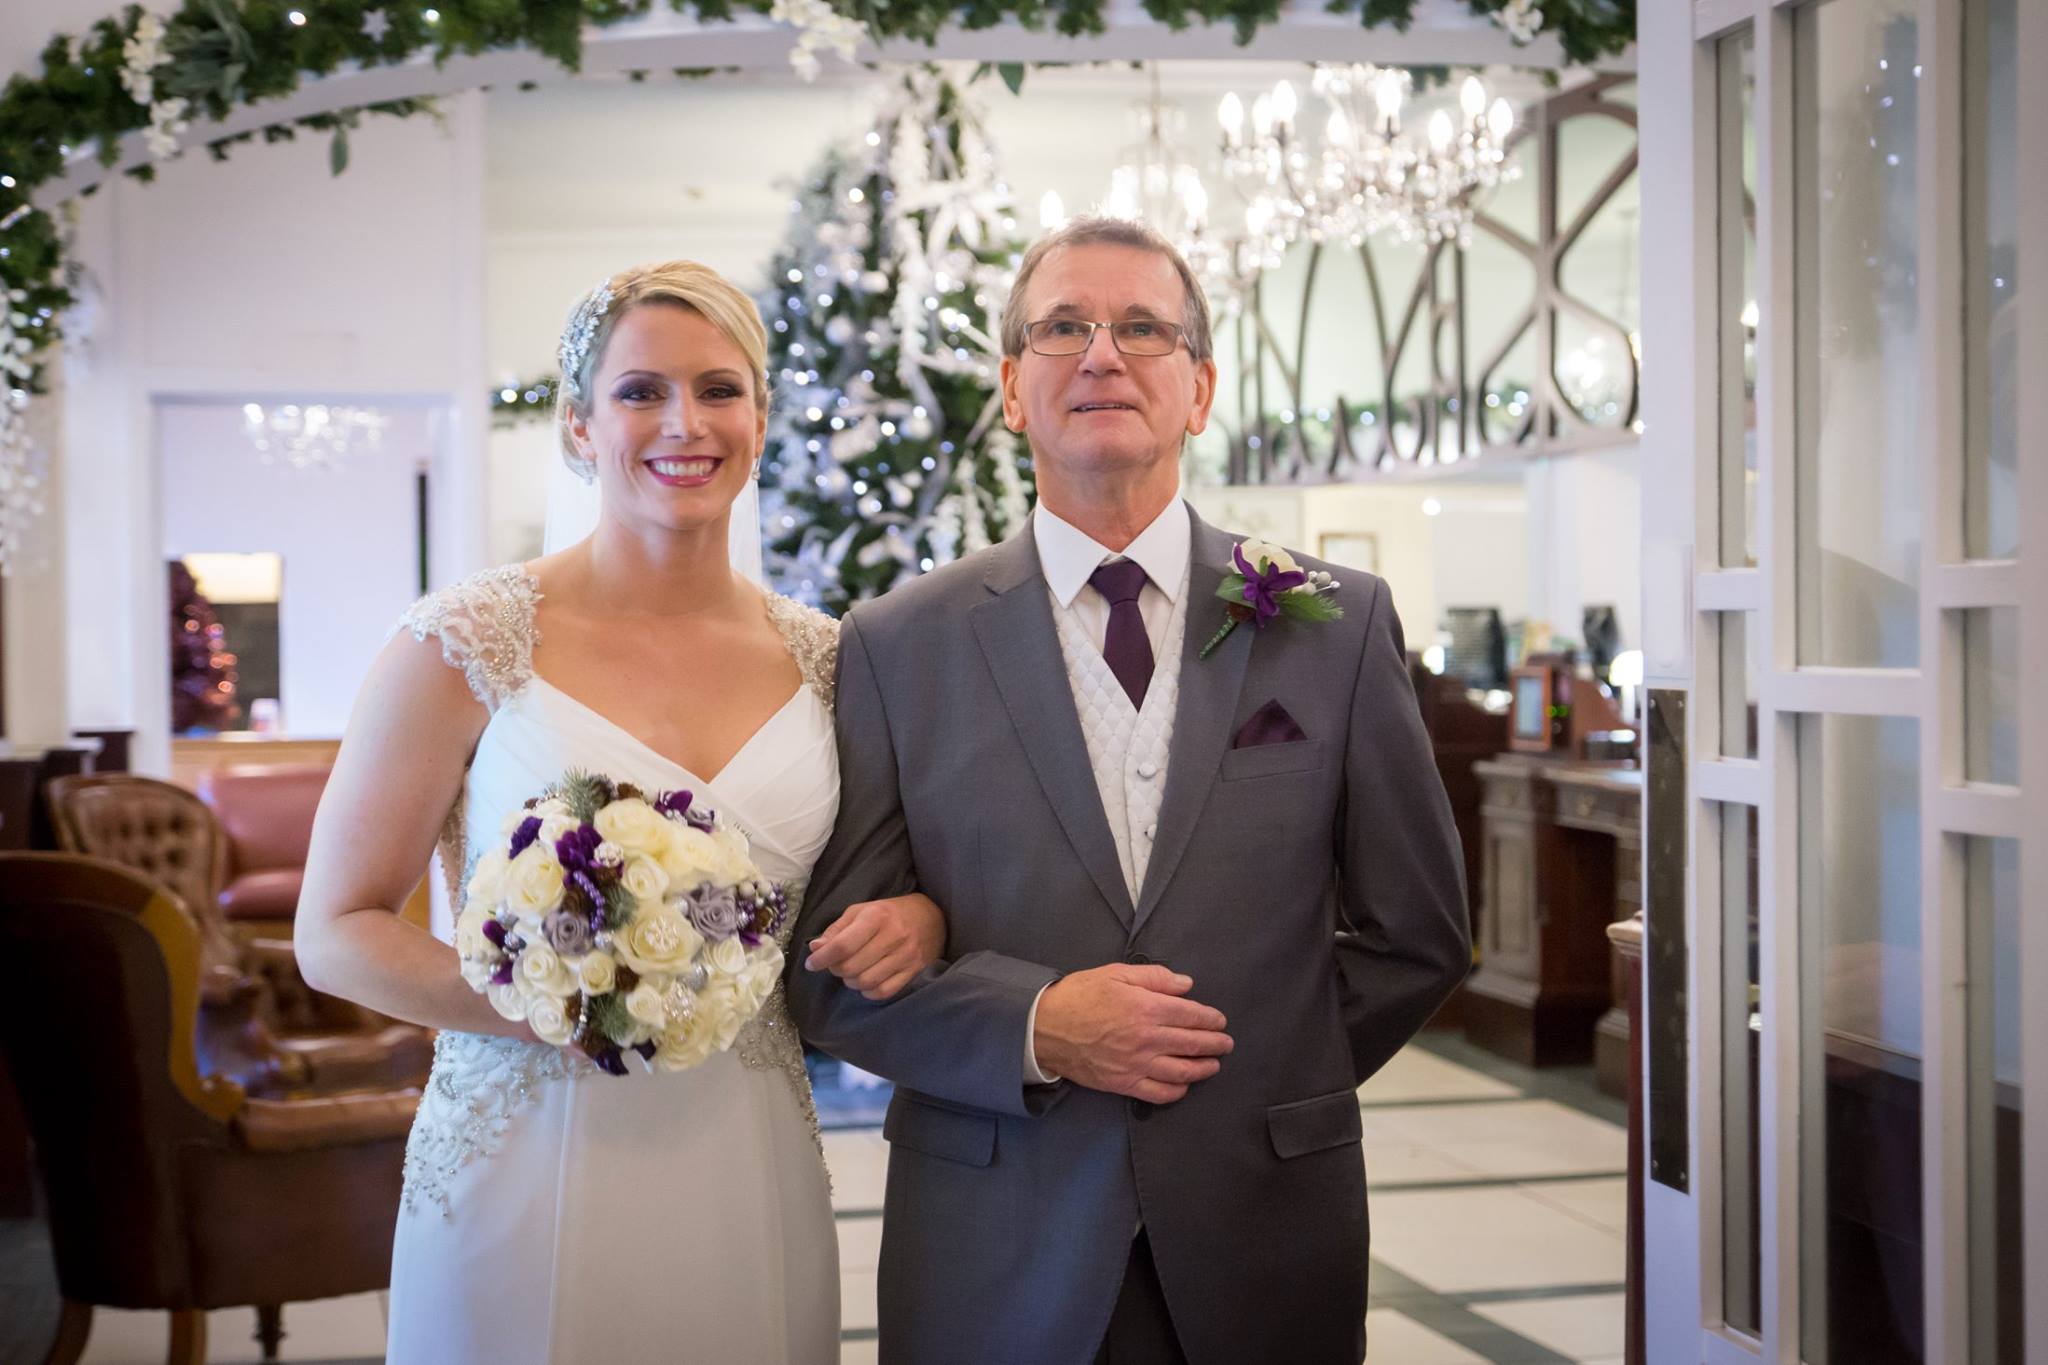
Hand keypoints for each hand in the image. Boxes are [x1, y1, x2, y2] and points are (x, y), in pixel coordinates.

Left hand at [803, 892, 946, 1000]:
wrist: (931, 916)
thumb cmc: (889, 913)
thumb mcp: (860, 912)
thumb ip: (836, 930)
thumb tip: (815, 949)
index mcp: (876, 917)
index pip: (843, 945)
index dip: (822, 959)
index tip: (811, 964)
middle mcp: (893, 936)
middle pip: (852, 967)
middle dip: (836, 969)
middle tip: (835, 965)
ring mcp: (907, 955)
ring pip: (866, 982)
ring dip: (851, 981)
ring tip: (852, 972)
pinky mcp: (915, 971)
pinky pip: (884, 992)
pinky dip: (868, 991)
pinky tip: (866, 982)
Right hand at [1031, 964, 1232, 1103]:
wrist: (1045, 1027)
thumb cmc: (1079, 995)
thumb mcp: (1116, 973)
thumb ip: (1154, 977)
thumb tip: (1186, 985)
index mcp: (1146, 1008)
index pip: (1192, 1015)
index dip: (1211, 1019)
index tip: (1219, 1021)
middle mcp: (1146, 1039)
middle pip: (1193, 1044)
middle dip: (1215, 1044)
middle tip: (1226, 1043)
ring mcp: (1136, 1065)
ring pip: (1182, 1072)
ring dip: (1203, 1068)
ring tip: (1213, 1064)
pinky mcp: (1123, 1084)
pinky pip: (1159, 1093)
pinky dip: (1177, 1090)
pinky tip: (1184, 1085)